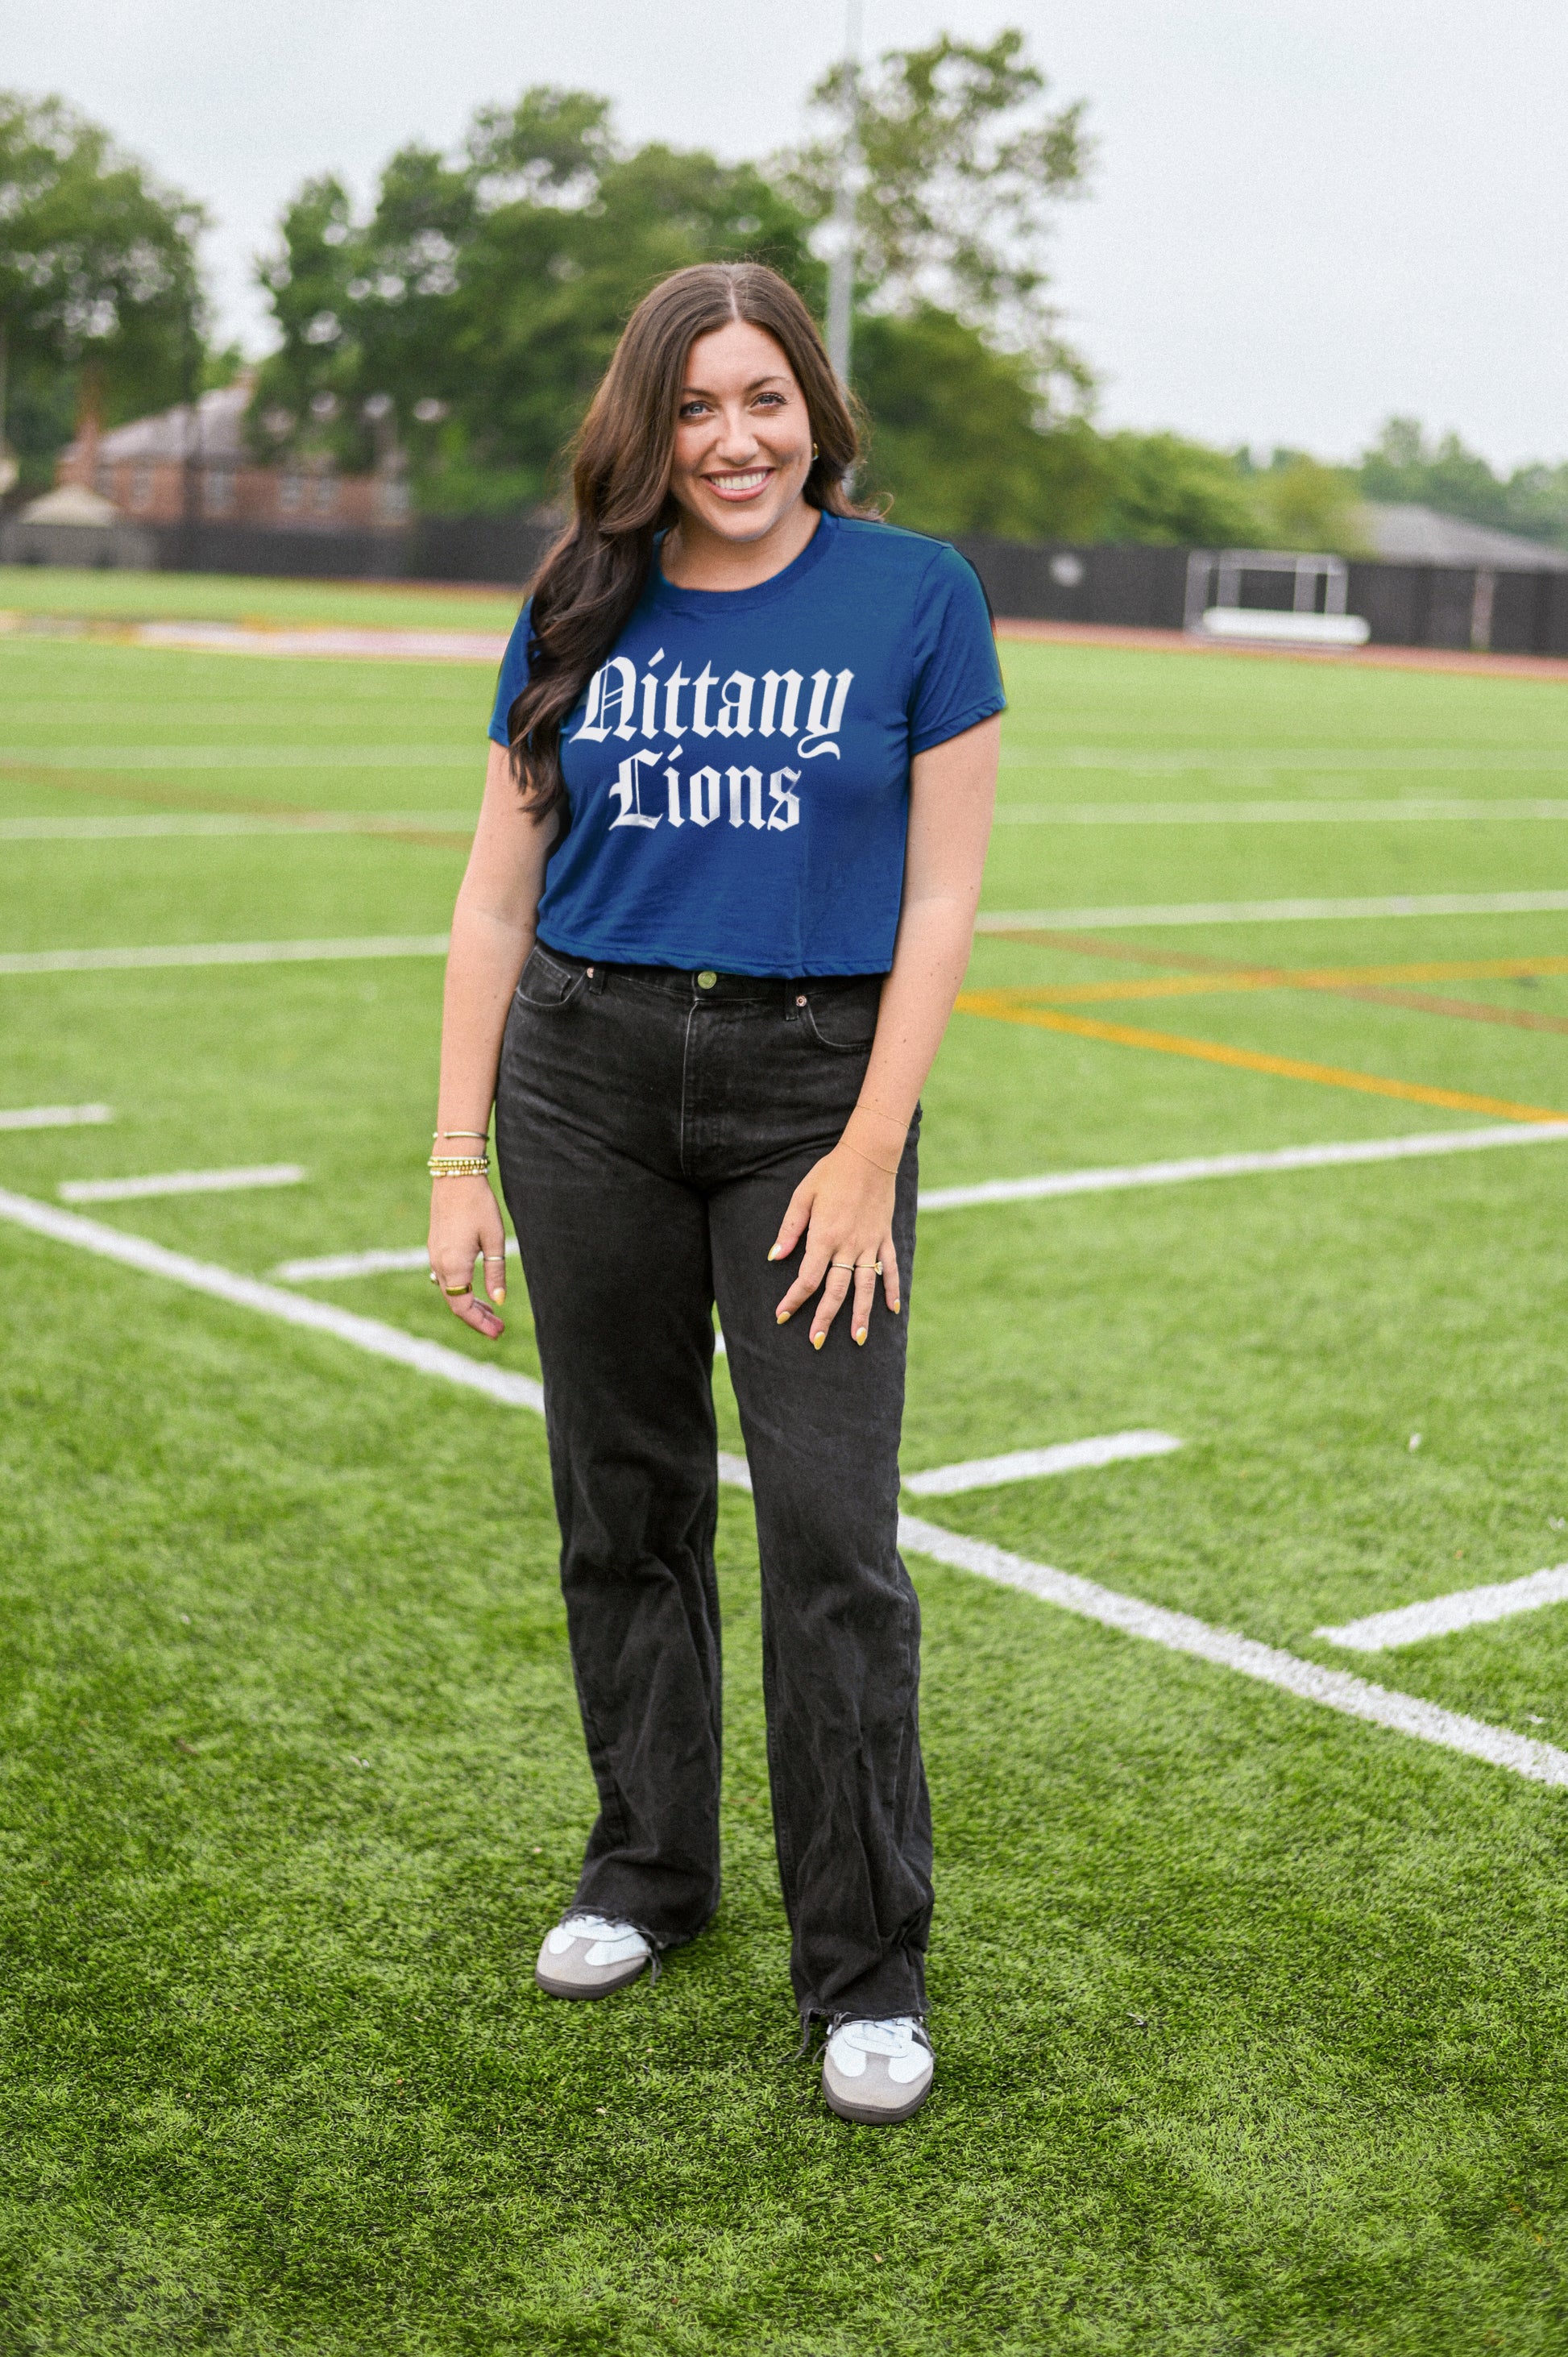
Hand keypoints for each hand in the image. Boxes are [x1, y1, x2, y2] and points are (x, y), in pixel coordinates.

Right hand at [428, 1174, 507, 1339]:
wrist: (455, 1176)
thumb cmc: (479, 1205)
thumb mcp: (494, 1240)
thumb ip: (495, 1272)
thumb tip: (499, 1300)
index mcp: (453, 1265)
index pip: (463, 1307)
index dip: (479, 1323)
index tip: (497, 1332)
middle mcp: (439, 1264)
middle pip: (455, 1302)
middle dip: (476, 1318)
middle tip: (499, 1328)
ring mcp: (434, 1255)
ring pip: (450, 1290)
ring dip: (469, 1304)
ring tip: (491, 1312)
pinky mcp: (436, 1247)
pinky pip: (446, 1277)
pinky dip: (461, 1289)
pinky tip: (476, 1290)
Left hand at [769, 1142, 899, 1348]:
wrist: (869, 1155)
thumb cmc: (831, 1173)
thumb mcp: (802, 1196)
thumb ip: (790, 1228)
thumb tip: (775, 1256)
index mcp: (824, 1237)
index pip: (807, 1279)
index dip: (794, 1299)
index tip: (782, 1316)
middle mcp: (848, 1246)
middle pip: (836, 1291)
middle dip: (825, 1318)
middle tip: (816, 1342)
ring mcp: (870, 1244)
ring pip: (865, 1287)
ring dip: (861, 1315)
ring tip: (857, 1339)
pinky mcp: (884, 1238)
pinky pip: (890, 1268)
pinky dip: (892, 1289)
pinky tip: (893, 1310)